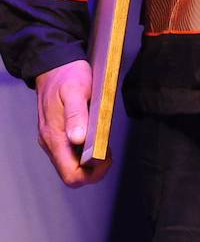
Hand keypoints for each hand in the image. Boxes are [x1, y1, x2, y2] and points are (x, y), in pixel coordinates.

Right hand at [35, 59, 111, 186]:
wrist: (54, 65)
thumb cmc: (67, 76)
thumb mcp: (75, 91)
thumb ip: (77, 115)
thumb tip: (78, 139)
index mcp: (53, 137)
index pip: (71, 175)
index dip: (92, 174)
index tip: (105, 157)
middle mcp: (51, 143)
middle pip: (73, 174)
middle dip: (94, 169)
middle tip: (106, 150)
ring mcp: (53, 140)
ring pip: (74, 166)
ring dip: (92, 161)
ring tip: (102, 142)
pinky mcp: (58, 136)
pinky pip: (73, 155)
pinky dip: (87, 152)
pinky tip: (95, 138)